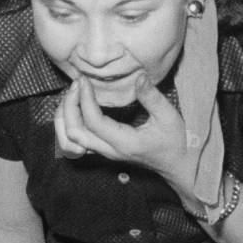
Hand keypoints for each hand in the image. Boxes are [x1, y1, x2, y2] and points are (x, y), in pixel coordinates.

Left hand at [54, 74, 195, 191]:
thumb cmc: (175, 141)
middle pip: (74, 133)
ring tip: (72, 95)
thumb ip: (152, 97)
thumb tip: (139, 77)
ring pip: (70, 142)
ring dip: (65, 118)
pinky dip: (69, 126)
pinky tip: (75, 109)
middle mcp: (110, 151)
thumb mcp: (169, 116)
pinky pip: (75, 143)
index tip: (85, 81)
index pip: (94, 122)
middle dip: (69, 107)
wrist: (177, 165)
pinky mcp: (104, 151)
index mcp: (124, 143)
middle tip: (77, 85)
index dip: (85, 99)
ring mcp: (105, 153)